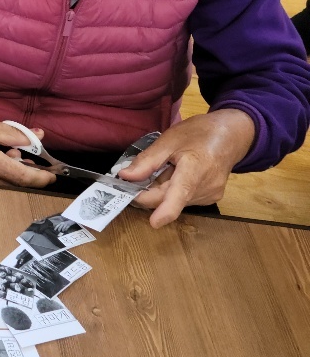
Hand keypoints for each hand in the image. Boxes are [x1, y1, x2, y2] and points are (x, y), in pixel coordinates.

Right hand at [0, 103, 58, 188]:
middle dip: (27, 174)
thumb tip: (37, 137)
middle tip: (31, 160)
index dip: (42, 178)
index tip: (52, 175)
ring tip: (10, 154)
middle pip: (14, 185)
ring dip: (11, 174)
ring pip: (1, 185)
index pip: (24, 178)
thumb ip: (15, 133)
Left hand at [117, 110, 254, 227]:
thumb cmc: (199, 133)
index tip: (153, 223)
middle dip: (146, 192)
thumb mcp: (168, 140)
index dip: (166, 211)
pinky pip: (183, 199)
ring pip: (174, 200)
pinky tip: (174, 175)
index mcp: (195, 169)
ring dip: (160, 190)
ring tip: (164, 168)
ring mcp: (210, 195)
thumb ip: (147, 160)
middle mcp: (206, 188)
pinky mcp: (211, 198)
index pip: (180, 195)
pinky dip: (171, 190)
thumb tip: (125, 176)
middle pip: (168, 199)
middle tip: (131, 178)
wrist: (231, 135)